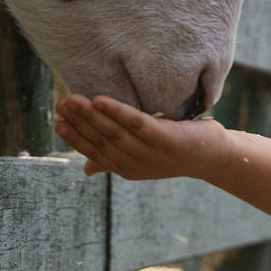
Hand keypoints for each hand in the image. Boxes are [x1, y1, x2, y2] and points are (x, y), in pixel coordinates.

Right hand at [55, 94, 225, 179]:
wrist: (214, 155)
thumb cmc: (175, 151)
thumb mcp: (142, 157)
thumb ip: (114, 160)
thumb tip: (86, 170)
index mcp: (127, 168)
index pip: (95, 153)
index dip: (75, 139)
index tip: (57, 123)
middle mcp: (136, 164)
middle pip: (102, 141)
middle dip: (79, 122)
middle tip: (60, 105)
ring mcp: (151, 153)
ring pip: (115, 133)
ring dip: (91, 116)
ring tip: (73, 99)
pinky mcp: (166, 139)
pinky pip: (137, 124)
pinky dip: (118, 112)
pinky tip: (101, 100)